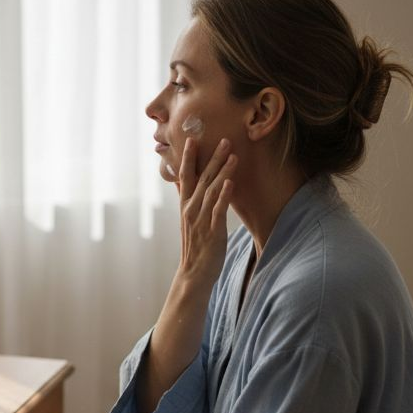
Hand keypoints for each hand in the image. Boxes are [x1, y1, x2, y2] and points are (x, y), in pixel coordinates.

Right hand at [176, 137, 236, 287]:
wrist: (194, 274)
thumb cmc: (195, 246)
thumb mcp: (187, 220)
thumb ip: (185, 199)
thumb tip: (179, 182)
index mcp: (185, 206)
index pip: (185, 176)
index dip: (188, 157)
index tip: (192, 139)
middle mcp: (191, 210)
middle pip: (202, 178)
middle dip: (213, 158)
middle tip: (225, 139)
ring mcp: (201, 220)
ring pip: (212, 190)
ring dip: (222, 172)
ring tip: (233, 155)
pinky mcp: (213, 231)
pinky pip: (218, 210)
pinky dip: (223, 195)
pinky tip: (230, 182)